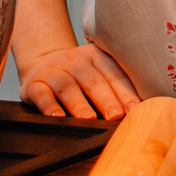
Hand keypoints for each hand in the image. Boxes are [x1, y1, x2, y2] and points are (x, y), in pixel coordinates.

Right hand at [18, 41, 140, 119]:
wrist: (42, 65)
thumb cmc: (80, 77)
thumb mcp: (99, 74)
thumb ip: (117, 88)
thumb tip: (141, 112)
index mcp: (98, 57)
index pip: (115, 76)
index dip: (127, 94)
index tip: (136, 111)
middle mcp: (76, 60)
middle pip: (94, 81)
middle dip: (107, 100)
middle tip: (116, 116)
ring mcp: (55, 71)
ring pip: (69, 87)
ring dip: (79, 105)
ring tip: (88, 118)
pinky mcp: (35, 84)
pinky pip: (42, 95)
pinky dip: (50, 107)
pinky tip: (57, 117)